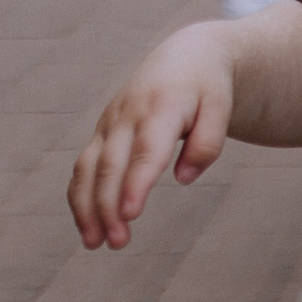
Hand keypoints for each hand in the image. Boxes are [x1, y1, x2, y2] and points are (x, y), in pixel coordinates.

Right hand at [67, 25, 236, 249]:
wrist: (184, 57)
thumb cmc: (207, 88)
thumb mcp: (221, 107)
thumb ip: (208, 142)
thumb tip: (184, 179)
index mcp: (162, 106)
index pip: (147, 150)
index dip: (136, 183)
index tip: (130, 214)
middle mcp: (128, 115)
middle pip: (111, 164)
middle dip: (109, 206)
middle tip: (118, 243)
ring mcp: (110, 123)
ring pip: (88, 167)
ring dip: (86, 207)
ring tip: (94, 244)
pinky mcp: (102, 132)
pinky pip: (83, 167)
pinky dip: (80, 197)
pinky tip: (87, 226)